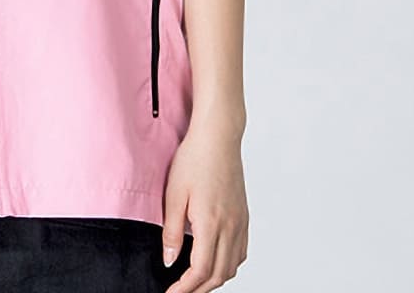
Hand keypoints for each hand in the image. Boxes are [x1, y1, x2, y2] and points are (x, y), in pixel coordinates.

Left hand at [159, 122, 248, 291]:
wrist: (218, 137)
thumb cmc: (195, 159)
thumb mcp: (174, 194)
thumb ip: (171, 231)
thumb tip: (169, 260)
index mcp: (211, 223)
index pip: (200, 271)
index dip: (185, 288)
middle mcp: (230, 227)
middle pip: (218, 275)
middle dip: (199, 289)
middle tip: (180, 291)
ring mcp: (240, 222)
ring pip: (232, 266)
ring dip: (214, 279)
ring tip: (195, 280)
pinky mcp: (244, 216)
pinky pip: (240, 252)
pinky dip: (228, 265)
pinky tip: (215, 261)